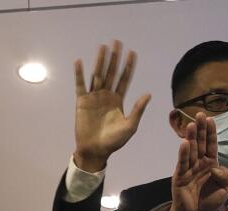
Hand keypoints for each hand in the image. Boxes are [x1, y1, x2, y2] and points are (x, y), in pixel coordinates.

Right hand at [73, 40, 151, 172]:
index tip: (132, 52)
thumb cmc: (114, 141)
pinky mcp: (82, 102)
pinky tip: (79, 62)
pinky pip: (80, 85)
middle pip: (111, 72)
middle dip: (114, 58)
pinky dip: (79, 74)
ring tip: (102, 47)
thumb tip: (148, 94)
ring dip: (99, 61)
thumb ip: (138, 110)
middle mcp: (106, 95)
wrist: (96, 151)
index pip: (125, 79)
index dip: (129, 66)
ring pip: (97, 75)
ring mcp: (94, 97)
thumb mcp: (130, 126)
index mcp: (118, 100)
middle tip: (117, 42)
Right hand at [168, 114, 227, 210]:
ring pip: (191, 150)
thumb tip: (216, 167)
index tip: (211, 119)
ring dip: (190, 137)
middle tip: (200, 114)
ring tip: (191, 124)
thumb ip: (225, 176)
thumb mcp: (225, 189)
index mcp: (211, 163)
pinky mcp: (180, 176)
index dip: (211, 133)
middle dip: (200, 129)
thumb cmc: (211, 201)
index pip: (211, 145)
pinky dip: (183, 153)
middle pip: (200, 143)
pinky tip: (184, 143)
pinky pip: (182, 163)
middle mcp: (199, 163)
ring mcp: (189, 168)